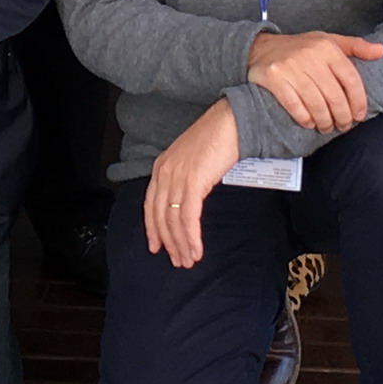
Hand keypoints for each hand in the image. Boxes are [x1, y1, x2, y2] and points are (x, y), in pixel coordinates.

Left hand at [144, 99, 240, 268]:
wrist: (232, 122)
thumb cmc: (217, 140)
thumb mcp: (193, 161)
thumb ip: (185, 180)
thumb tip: (187, 205)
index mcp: (162, 166)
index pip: (151, 205)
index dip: (153, 228)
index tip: (157, 247)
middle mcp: (165, 171)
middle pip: (160, 216)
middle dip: (168, 242)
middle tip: (178, 261)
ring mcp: (177, 175)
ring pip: (173, 220)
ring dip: (181, 244)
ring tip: (189, 260)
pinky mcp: (193, 181)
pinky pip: (188, 216)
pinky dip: (191, 237)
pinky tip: (197, 250)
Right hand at [247, 30, 382, 132]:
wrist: (261, 48)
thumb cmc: (301, 48)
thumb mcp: (328, 41)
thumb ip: (356, 47)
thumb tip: (381, 51)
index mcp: (326, 47)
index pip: (350, 79)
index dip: (358, 101)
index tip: (359, 115)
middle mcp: (309, 56)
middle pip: (334, 96)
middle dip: (342, 116)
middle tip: (343, 125)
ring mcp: (290, 67)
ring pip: (316, 104)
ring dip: (324, 121)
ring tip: (327, 126)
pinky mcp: (274, 79)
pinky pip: (295, 106)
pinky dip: (305, 118)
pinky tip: (309, 122)